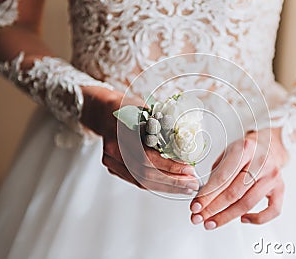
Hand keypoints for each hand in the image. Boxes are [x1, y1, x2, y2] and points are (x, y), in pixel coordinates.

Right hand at [80, 86, 199, 194]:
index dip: (169, 166)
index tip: (188, 169)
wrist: (103, 111)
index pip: (147, 157)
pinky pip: (136, 180)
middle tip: (192, 183)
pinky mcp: (112, 166)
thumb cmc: (128, 107)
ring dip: (166, 186)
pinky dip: (155, 184)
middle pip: (144, 173)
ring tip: (185, 187)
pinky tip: (170, 185)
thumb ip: (161, 126)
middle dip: (172, 181)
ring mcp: (111, 160)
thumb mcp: (147, 110)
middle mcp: (114, 148)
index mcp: (123, 132)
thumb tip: (186, 142)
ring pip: (140, 181)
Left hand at [189, 128, 287, 228]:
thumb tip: (202, 197)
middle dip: (213, 208)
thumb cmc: (245, 151)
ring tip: (211, 222)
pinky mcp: (280, 188)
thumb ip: (216, 173)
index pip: (223, 178)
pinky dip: (256, 219)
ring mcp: (272, 176)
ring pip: (248, 203)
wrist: (270, 146)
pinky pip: (272, 210)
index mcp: (245, 148)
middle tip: (198, 217)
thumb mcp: (227, 153)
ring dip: (226, 216)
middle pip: (234, 193)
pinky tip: (242, 219)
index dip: (207, 195)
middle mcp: (261, 162)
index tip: (195, 206)